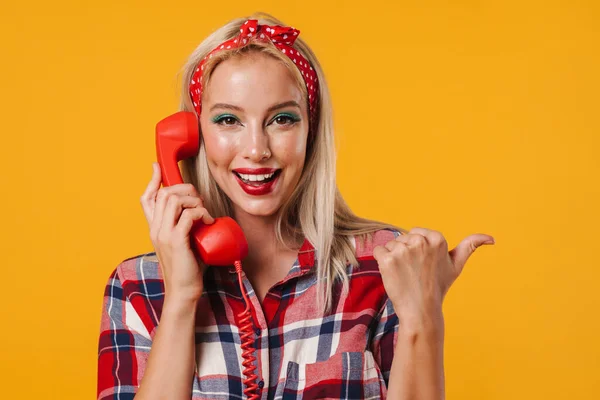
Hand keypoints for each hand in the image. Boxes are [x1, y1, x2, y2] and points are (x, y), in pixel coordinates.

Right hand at [140, 162, 214, 302]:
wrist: (183, 292)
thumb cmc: (188, 268)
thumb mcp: (186, 242)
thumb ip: (188, 227)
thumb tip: (204, 214)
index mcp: (155, 228)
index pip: (146, 199)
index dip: (151, 180)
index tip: (157, 167)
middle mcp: (155, 229)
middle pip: (164, 193)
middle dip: (185, 189)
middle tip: (199, 201)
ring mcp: (163, 234)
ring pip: (173, 200)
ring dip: (194, 201)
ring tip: (204, 213)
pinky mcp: (176, 241)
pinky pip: (187, 215)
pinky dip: (201, 213)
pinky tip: (209, 222)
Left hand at [373, 228, 494, 325]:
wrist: (421, 310)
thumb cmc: (438, 287)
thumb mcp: (456, 265)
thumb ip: (470, 246)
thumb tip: (491, 238)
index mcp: (437, 238)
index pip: (416, 233)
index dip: (417, 249)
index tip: (424, 265)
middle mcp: (420, 241)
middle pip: (403, 238)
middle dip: (405, 252)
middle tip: (415, 272)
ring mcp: (403, 250)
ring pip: (391, 244)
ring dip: (393, 258)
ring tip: (405, 274)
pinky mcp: (387, 259)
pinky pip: (378, 251)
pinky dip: (381, 262)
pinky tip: (393, 274)